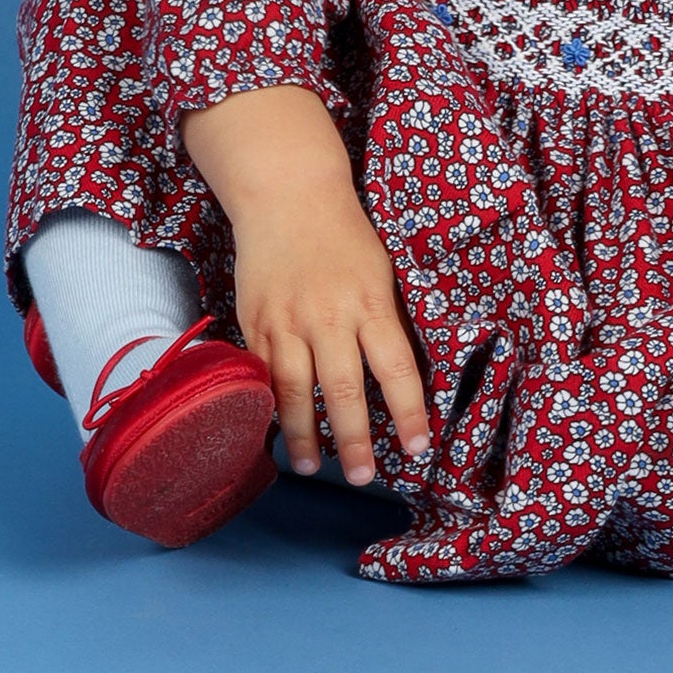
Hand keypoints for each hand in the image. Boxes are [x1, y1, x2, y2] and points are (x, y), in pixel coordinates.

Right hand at [179, 84, 431, 485]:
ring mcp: (287, 321)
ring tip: (310, 467)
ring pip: (296, 390)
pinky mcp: (255, 322)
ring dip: (303, 434)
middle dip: (354, 439)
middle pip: (345, 390)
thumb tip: (403, 379)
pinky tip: (273, 430)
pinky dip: (268, 405)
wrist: (287, 195)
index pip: (397, 369)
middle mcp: (329, 316)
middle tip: (361, 477)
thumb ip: (386, 323)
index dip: (409, 413)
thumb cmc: (346, 236)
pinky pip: (262, 374)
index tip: (417, 448)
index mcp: (371, 303)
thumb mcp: (382, 272)